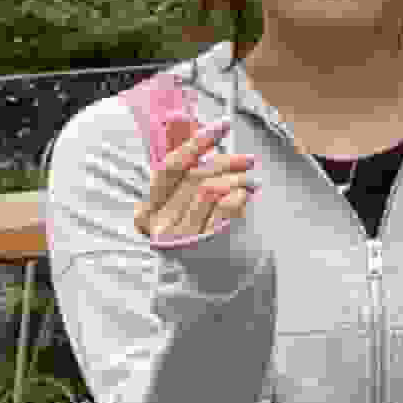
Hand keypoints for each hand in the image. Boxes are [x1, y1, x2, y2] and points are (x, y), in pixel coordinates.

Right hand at [132, 119, 255, 248]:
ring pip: (209, 191)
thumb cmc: (193, 234)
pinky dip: (237, 199)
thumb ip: (181, 162)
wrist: (207, 281)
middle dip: (227, 163)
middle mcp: (160, 222)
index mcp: (151, 207)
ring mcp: (181, 237)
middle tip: (249, 160)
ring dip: (236, 181)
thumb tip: (180, 120)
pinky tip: (245, 198)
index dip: (198, 141)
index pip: (173, 164)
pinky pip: (224, 213)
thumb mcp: (179, 202)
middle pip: (196, 177)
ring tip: (251, 182)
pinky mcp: (203, 249)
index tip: (223, 125)